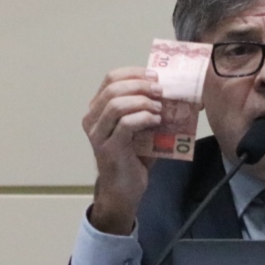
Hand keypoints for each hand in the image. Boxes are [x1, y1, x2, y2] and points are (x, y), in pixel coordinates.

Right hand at [83, 67, 163, 234]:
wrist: (125, 190)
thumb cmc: (134, 158)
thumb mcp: (141, 128)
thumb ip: (147, 109)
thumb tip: (171, 91)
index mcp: (98, 109)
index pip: (111, 78)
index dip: (134, 73)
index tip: (155, 75)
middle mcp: (92, 119)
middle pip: (113, 88)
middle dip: (141, 85)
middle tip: (161, 90)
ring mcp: (98, 134)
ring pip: (117, 104)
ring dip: (142, 101)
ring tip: (159, 108)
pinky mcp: (108, 148)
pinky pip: (125, 124)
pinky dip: (143, 118)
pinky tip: (156, 121)